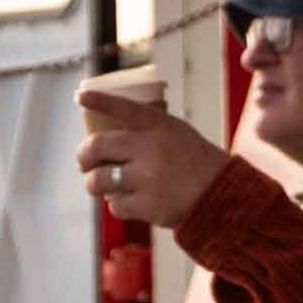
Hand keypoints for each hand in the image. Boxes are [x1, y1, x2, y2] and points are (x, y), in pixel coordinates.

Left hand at [77, 78, 235, 231]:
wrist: (223, 195)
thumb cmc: (196, 161)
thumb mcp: (177, 132)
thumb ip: (149, 128)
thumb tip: (109, 130)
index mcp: (159, 126)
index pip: (124, 108)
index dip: (100, 100)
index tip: (80, 96)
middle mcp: (151, 149)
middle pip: (96, 147)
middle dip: (83, 156)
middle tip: (84, 163)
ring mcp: (147, 178)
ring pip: (99, 179)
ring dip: (93, 184)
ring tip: (97, 185)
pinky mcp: (147, 205)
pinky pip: (115, 205)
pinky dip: (116, 205)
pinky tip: (125, 202)